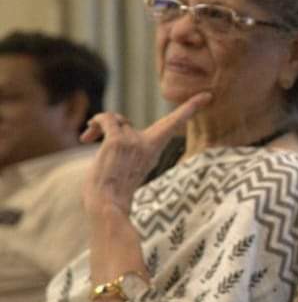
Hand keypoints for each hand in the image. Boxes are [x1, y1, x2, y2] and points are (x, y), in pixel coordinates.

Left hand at [81, 92, 211, 217]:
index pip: (177, 127)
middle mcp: (149, 144)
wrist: (106, 205)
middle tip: (206, 96)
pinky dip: (96, 122)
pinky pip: (107, 120)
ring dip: (104, 127)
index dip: (191, 109)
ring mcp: (134, 142)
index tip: (207, 96)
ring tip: (91, 137)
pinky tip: (86, 137)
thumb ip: (129, 148)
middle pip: (170, 122)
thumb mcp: (129, 167)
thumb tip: (116, 128)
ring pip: (119, 120)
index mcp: (153, 151)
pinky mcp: (117, 141)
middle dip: (191, 107)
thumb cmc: (113, 190)